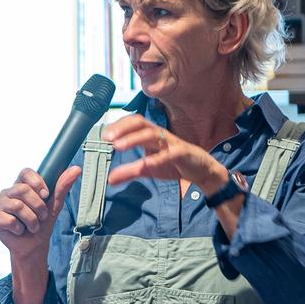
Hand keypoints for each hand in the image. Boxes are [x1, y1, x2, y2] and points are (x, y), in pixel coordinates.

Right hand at [0, 166, 80, 262]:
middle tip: (42, 217)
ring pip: (17, 205)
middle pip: (22, 189)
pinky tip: (19, 231)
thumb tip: (76, 169)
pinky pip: (8, 219)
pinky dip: (19, 228)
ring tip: (33, 226)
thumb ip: (62, 187)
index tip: (45, 195)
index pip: (25, 172)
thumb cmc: (42, 225)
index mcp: (21, 186)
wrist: (34, 247)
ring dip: (31, 220)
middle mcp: (8, 193)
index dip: (36, 182)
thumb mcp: (54, 205)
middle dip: (38, 206)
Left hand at [100, 115, 228, 192]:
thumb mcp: (147, 169)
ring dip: (134, 139)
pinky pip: (171, 153)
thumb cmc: (174, 164)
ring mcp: (172, 143)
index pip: (132, 124)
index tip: (103, 136)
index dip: (118, 127)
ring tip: (119, 146)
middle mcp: (160, 135)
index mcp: (150, 135)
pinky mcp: (184, 153)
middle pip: (141, 124)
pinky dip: (159, 157)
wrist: (201, 170)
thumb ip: (129, 172)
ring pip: (153, 135)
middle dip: (123, 129)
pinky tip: (148, 163)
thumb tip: (109, 179)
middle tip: (107, 138)